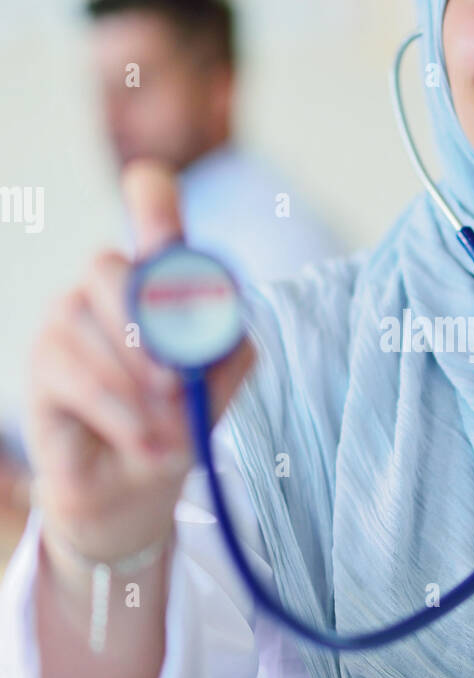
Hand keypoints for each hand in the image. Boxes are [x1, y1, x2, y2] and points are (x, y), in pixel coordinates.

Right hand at [26, 159, 254, 567]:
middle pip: (107, 266)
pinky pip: (74, 372)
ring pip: (87, 323)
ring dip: (136, 384)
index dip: (150, 197)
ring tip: (166, 429)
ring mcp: (64, 321)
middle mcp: (103, 288)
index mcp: (156, 280)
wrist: (136, 490)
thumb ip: (228, 351)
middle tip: (178, 380)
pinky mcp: (41, 364)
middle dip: (145, 324)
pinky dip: (117, 410)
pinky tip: (141, 440)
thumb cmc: (177, 424)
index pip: (148, 212)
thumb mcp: (219, 387)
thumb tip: (218, 326)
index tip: (148, 187)